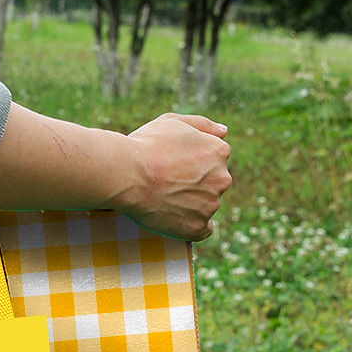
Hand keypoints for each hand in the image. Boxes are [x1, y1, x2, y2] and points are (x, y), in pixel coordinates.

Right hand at [115, 113, 231, 241]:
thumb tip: (224, 131)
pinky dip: (192, 225)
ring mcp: (210, 204)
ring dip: (191, 203)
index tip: (175, 166)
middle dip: (195, 183)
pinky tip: (176, 220)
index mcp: (219, 151)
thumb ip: (203, 124)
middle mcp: (222, 178)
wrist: (127, 174)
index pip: (214, 159)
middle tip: (167, 183)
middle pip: (213, 183)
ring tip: (163, 199)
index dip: (193, 162)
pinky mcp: (196, 226)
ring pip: (206, 205)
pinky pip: (202, 229)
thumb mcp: (173, 121)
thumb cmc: (146, 145)